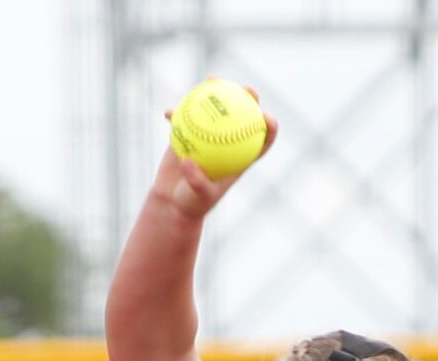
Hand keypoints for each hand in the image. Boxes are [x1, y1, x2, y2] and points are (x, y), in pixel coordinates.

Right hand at [159, 86, 277, 219]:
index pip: (260, 143)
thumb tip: (189, 162)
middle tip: (247, 89)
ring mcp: (208, 135)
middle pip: (242, 117)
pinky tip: (168, 112)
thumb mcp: (197, 197)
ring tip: (211, 79)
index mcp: (238, 159)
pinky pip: (184, 117)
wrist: (173, 201)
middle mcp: (226, 143)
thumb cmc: (192, 204)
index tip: (268, 118)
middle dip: (249, 99)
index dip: (269, 129)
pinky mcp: (189, 132)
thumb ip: (197, 182)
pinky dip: (177, 112)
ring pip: (215, 108)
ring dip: (215, 90)